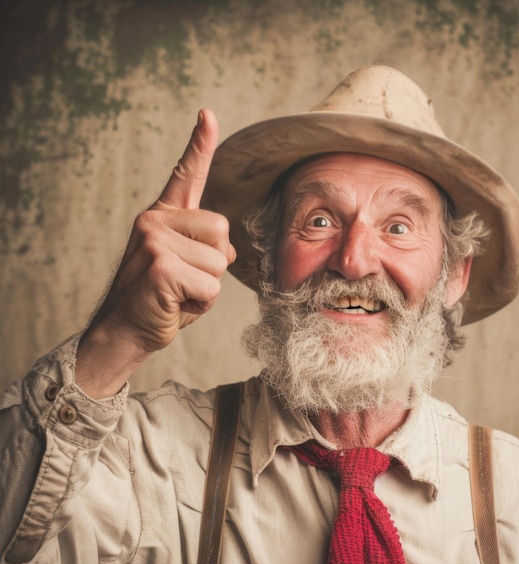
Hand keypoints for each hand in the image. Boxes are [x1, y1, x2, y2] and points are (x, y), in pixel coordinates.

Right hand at [76, 110, 235, 396]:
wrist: (126, 330)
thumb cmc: (161, 299)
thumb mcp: (185, 266)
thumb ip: (206, 247)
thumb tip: (229, 250)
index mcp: (163, 217)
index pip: (186, 175)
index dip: (200, 145)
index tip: (208, 114)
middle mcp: (155, 220)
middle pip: (223, 231)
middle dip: (215, 264)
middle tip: (185, 280)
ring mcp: (155, 240)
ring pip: (220, 262)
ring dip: (207, 287)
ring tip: (178, 293)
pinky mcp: (161, 265)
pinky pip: (210, 286)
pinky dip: (200, 304)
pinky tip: (174, 303)